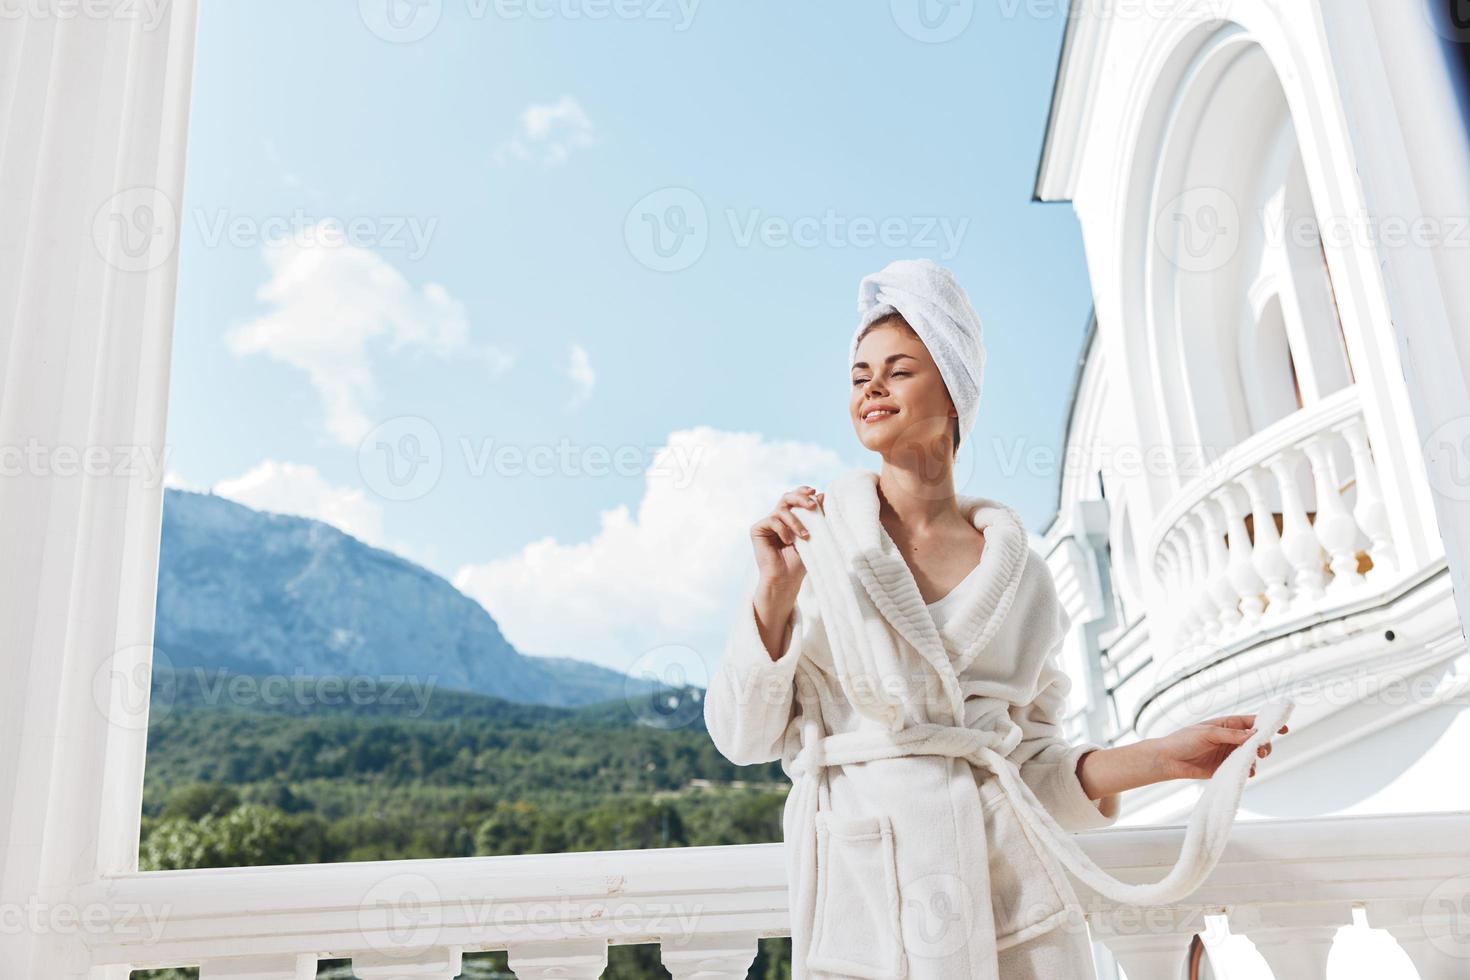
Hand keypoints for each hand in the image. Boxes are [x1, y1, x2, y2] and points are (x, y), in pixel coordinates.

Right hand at [750, 486, 824, 593]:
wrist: (786, 579)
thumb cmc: (800, 561)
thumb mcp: (812, 535)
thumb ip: (816, 516)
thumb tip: (822, 495)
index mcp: (789, 518)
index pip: (794, 498)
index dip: (802, 492)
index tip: (815, 492)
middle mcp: (777, 518)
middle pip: (786, 497)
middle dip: (800, 498)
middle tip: (812, 505)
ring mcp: (767, 523)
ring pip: (781, 509)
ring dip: (796, 521)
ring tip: (804, 536)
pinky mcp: (757, 529)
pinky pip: (772, 520)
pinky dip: (783, 529)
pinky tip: (788, 541)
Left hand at [1151, 714, 1288, 780]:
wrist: (1168, 760)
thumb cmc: (1184, 740)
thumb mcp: (1208, 733)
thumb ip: (1231, 735)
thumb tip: (1253, 734)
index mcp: (1227, 725)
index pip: (1251, 722)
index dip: (1267, 724)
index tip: (1282, 728)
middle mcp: (1231, 739)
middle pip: (1256, 740)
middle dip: (1263, 745)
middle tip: (1263, 750)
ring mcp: (1229, 754)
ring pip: (1251, 755)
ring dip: (1255, 758)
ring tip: (1252, 762)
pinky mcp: (1225, 768)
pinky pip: (1242, 769)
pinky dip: (1248, 770)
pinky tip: (1247, 772)